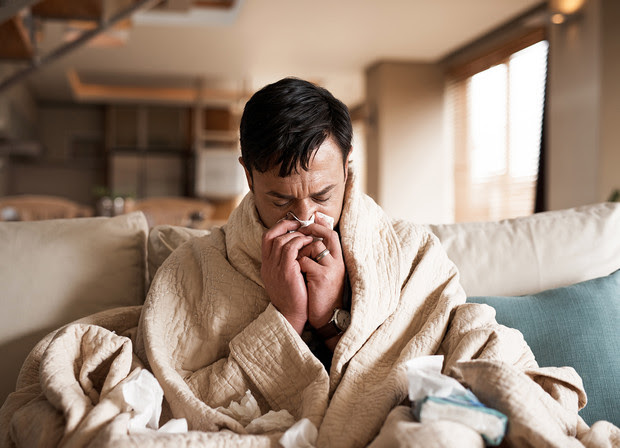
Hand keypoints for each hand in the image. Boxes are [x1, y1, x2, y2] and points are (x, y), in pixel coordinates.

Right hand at [261, 219, 313, 333]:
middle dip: (286, 226)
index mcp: (266, 266)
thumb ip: (286, 263)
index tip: (291, 224)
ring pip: (281, 240)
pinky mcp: (286, 271)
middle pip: (271, 236)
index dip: (278, 228)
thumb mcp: (285, 278)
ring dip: (296, 234)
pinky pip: (291, 248)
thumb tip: (297, 248)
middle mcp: (267, 265)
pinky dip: (300, 241)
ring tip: (308, 235)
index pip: (266, 238)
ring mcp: (275, 268)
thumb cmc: (293, 298)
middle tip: (300, 225)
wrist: (292, 316)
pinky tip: (310, 242)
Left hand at [297, 214, 345, 329]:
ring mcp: (331, 268)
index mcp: (338, 260)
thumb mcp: (325, 273)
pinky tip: (296, 274)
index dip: (320, 226)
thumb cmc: (321, 294)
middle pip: (327, 235)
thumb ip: (319, 258)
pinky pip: (304, 261)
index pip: (332, 234)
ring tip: (297, 263)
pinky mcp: (322, 276)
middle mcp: (338, 262)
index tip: (306, 225)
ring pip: (314, 246)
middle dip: (311, 233)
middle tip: (298, 236)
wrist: (326, 316)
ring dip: (301, 252)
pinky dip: (297, 265)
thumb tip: (308, 240)